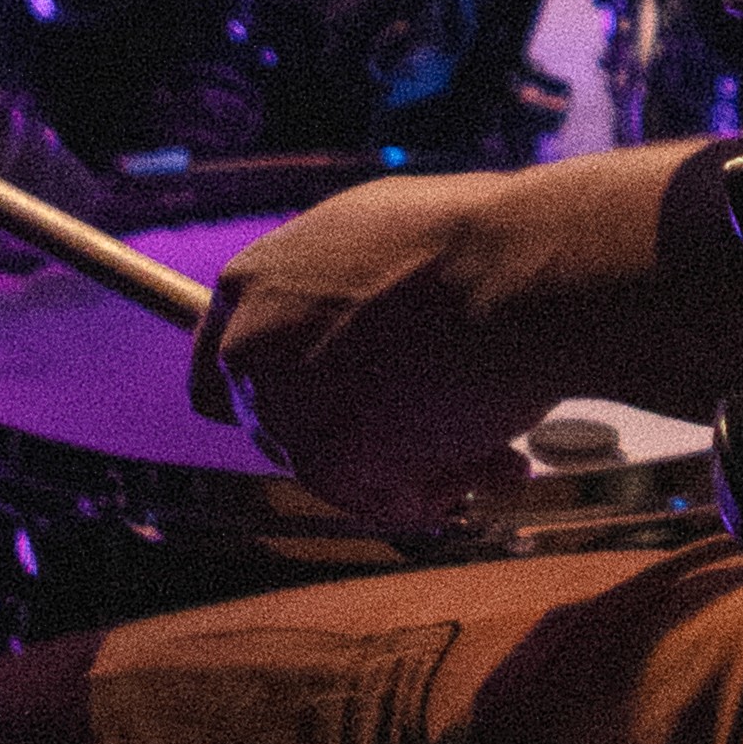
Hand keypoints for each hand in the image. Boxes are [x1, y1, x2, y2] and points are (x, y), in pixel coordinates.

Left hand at [196, 164, 586, 514]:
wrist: (518, 270)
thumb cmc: (474, 244)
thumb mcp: (379, 240)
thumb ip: (343, 292)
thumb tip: (357, 329)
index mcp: (256, 281)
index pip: (224, 362)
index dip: (280, 393)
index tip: (325, 412)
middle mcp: (251, 343)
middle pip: (281, 428)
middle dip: (365, 436)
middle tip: (438, 427)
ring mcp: (281, 405)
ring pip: (341, 472)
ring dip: (417, 464)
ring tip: (493, 442)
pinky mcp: (323, 458)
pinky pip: (381, 503)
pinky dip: (436, 495)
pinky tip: (490, 459)